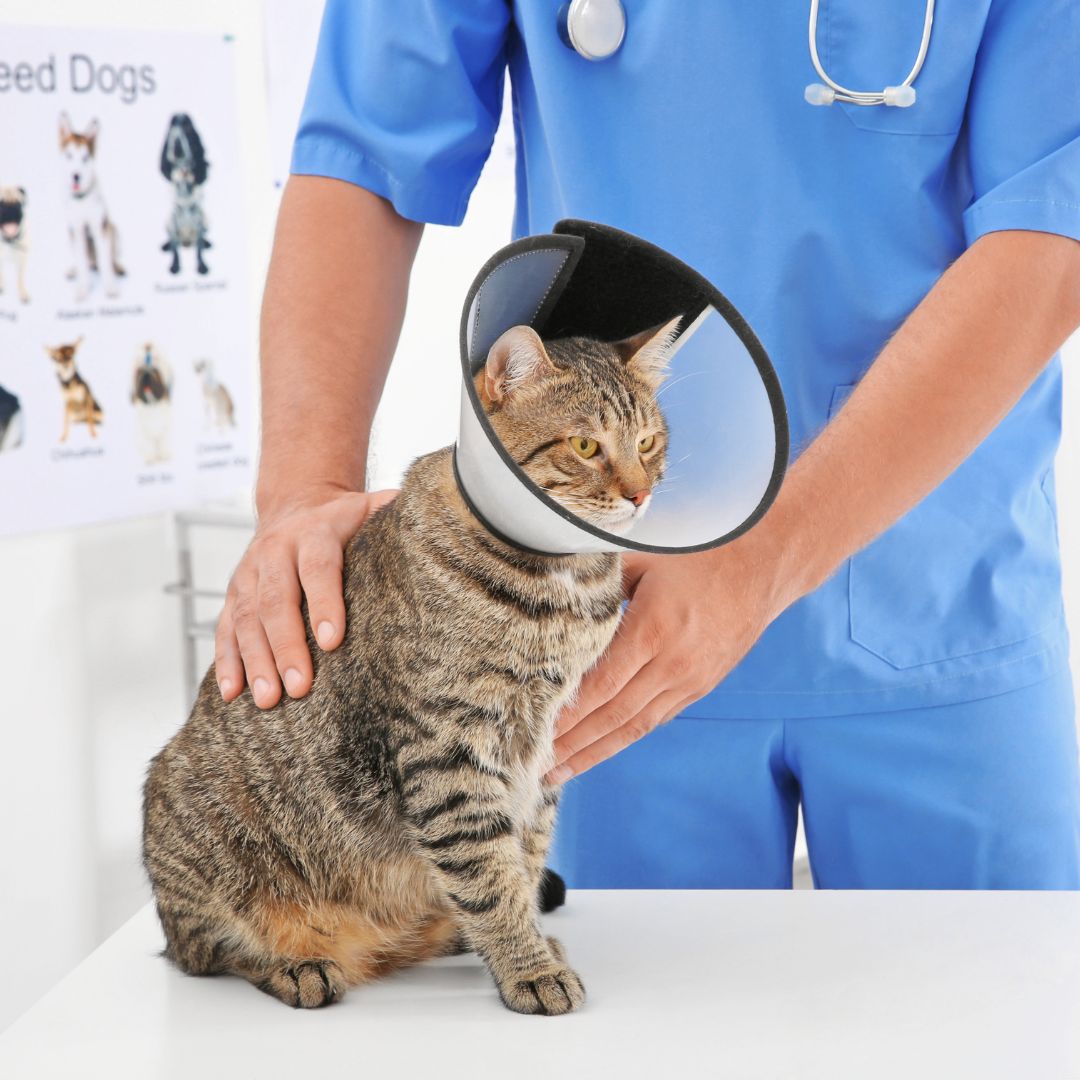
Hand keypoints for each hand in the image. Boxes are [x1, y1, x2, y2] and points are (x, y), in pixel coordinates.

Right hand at [215, 486, 397, 707]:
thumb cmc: (345, 519)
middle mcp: (275, 551)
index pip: (318, 567)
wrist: (296, 503)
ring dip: (256, 661)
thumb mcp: (371, 507)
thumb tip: (433, 521)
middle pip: (276, 599)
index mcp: (314, 531)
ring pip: (246, 618)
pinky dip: (227, 661)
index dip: (324, 602)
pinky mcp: (233, 594)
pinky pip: (225, 628)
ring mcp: (248, 573)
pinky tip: (232, 694)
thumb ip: (394, 514)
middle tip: (300, 687)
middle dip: (287, 646)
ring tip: (269, 700)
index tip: (332, 641)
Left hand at [545, 538, 792, 783]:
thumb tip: (550, 586)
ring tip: (559, 771)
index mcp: (654, 629)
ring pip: (635, 726)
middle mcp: (674, 663)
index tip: (535, 730)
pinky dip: (623, 737)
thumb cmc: (700, 552)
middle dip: (572, 743)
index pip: (601, 683)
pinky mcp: (700, 686)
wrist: (764, 566)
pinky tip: (598, 748)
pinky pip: (655, 719)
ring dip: (594, 751)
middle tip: (534, 764)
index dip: (567, 713)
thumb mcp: (646, 555)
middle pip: (613, 715)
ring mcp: (690, 680)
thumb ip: (599, 578)